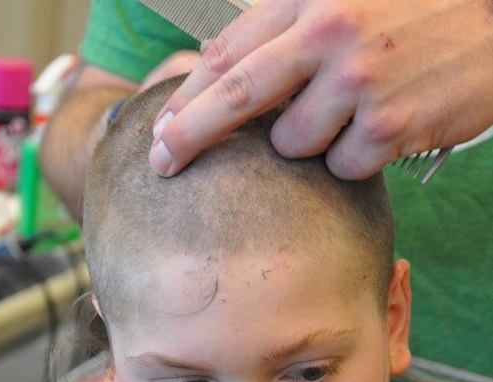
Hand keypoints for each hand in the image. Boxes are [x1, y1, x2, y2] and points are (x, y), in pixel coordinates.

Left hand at [149, 0, 492, 178]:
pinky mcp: (388, 126)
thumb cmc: (418, 14)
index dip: (190, 96)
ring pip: (293, 143)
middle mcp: (331, 34)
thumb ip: (289, 30)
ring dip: (310, 142)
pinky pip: (340, 167)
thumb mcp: (349, 0)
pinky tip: (385, 129)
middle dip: (192, 134)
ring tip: (354, 112)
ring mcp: (360, 81)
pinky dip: (353, 159)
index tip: (163, 130)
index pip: (231, 52)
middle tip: (163, 161)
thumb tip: (222, 72)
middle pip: (239, 96)